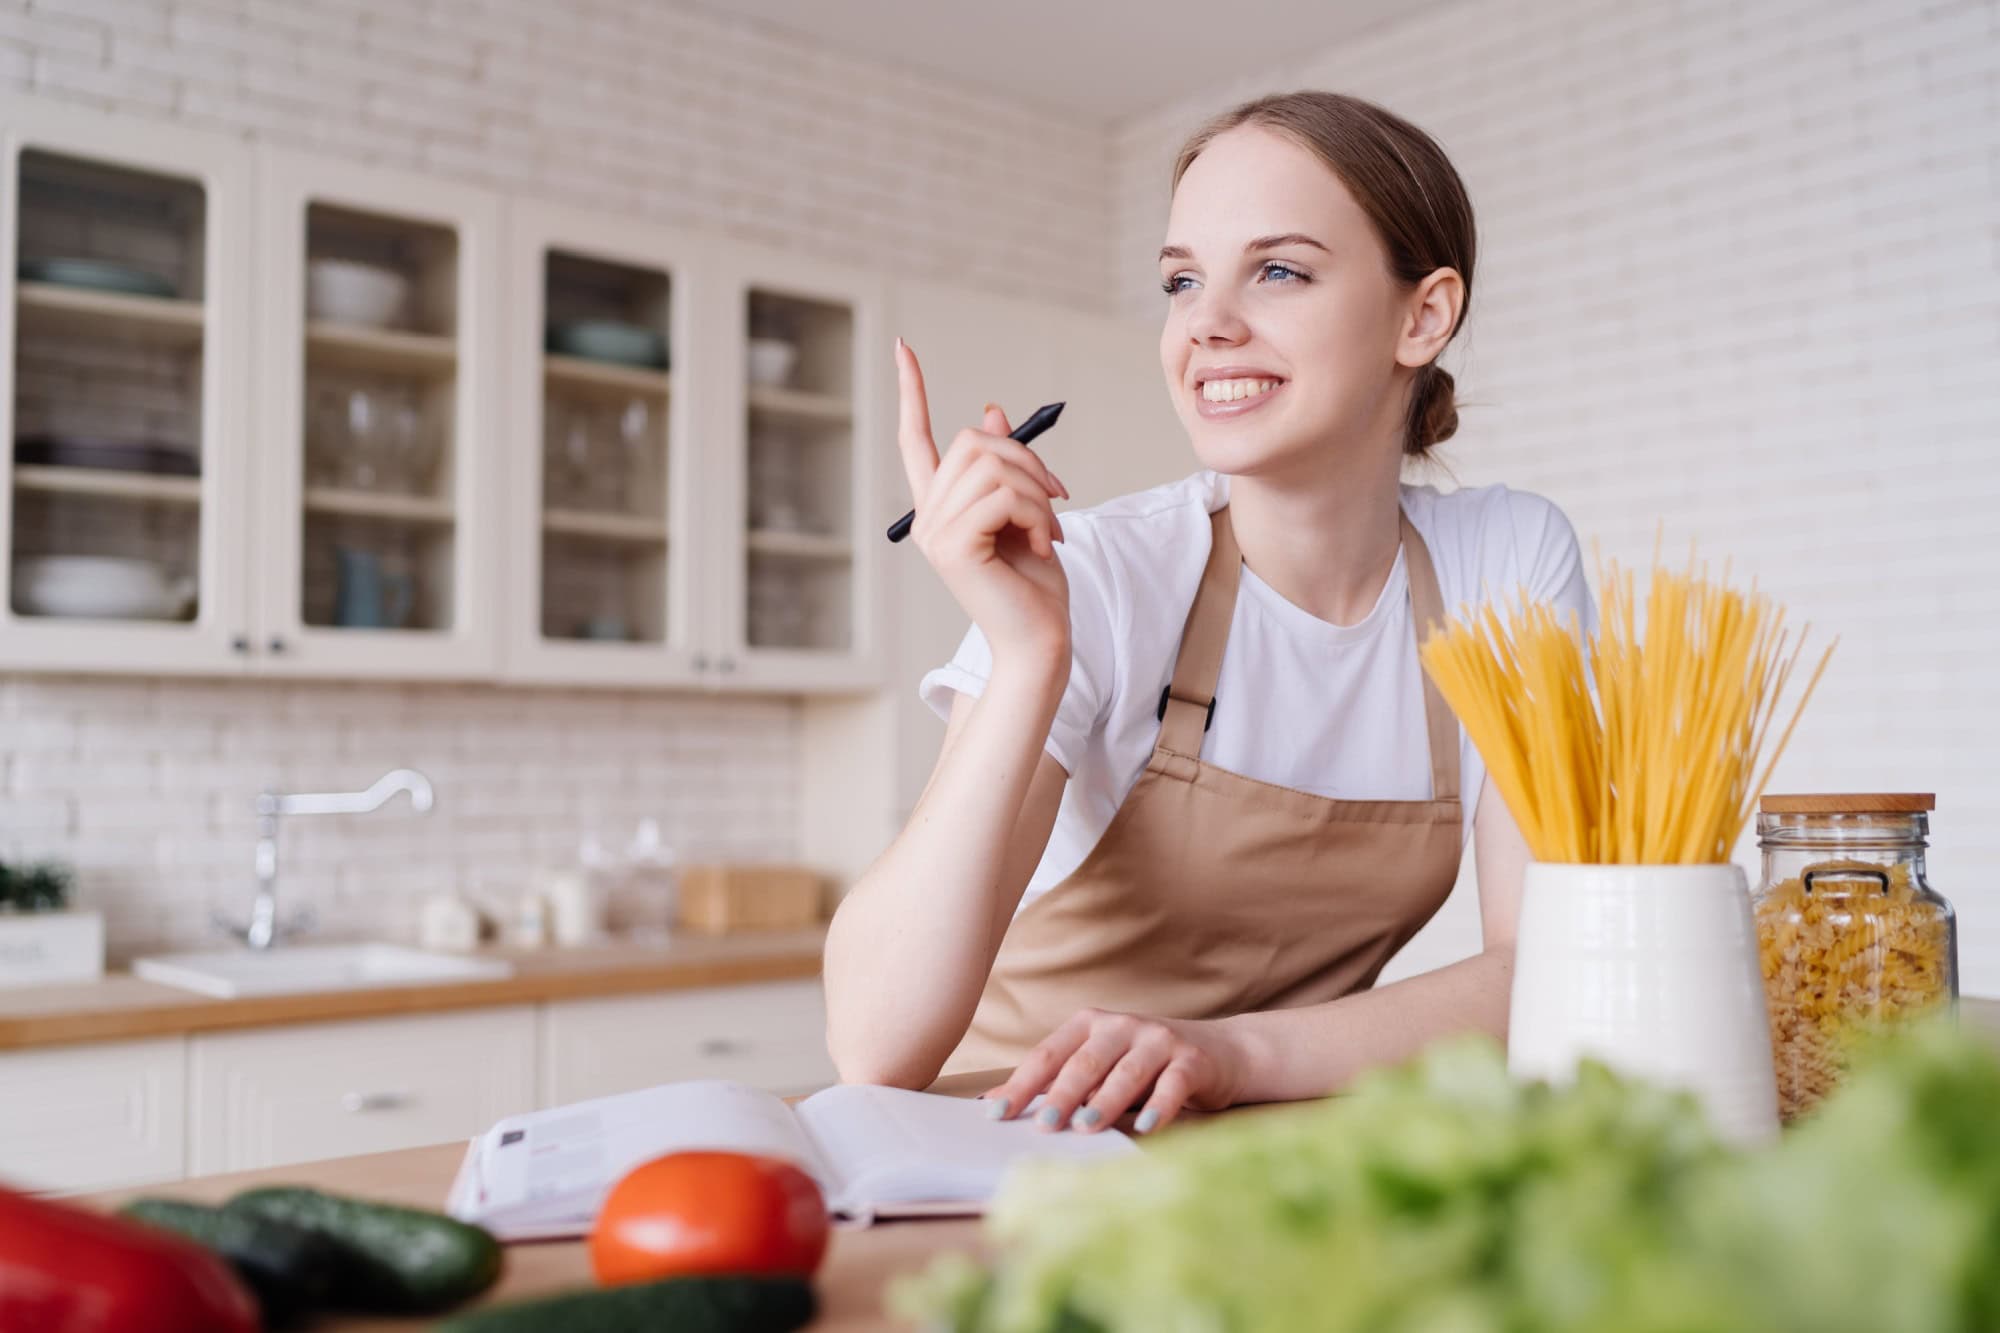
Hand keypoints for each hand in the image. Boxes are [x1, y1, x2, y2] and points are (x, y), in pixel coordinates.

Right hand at [894, 338, 1071, 664]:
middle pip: (972, 442)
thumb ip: (1006, 468)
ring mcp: (936, 533)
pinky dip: (1039, 515)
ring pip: (993, 468)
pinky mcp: (954, 548)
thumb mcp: (1026, 513)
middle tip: (1057, 499)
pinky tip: (1047, 546)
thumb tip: (992, 412)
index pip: (915, 439)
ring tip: (1053, 531)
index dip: (912, 392)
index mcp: (942, 508)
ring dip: (1039, 493)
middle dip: (1026, 460)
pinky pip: (1003, 497)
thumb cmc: (1035, 586)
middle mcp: (930, 518)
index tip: (903, 349)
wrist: (1041, 641)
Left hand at [982, 1008, 1248, 1135]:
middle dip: (1062, 1093)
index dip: (1022, 1083)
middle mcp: (1123, 1026)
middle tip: (1043, 1123)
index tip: (996, 1113)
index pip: (1049, 1054)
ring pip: (1126, 1072)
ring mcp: (1159, 1040)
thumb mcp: (1099, 1068)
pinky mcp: (1192, 1059)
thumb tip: (993, 1102)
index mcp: (1091, 1024)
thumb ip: (1056, 1082)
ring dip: (1105, 1101)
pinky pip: (1173, 1084)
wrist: (1220, 1052)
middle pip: (1086, 1061)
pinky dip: (1158, 1106)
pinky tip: (1146, 1127)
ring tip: (1086, 1127)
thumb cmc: (1145, 1066)